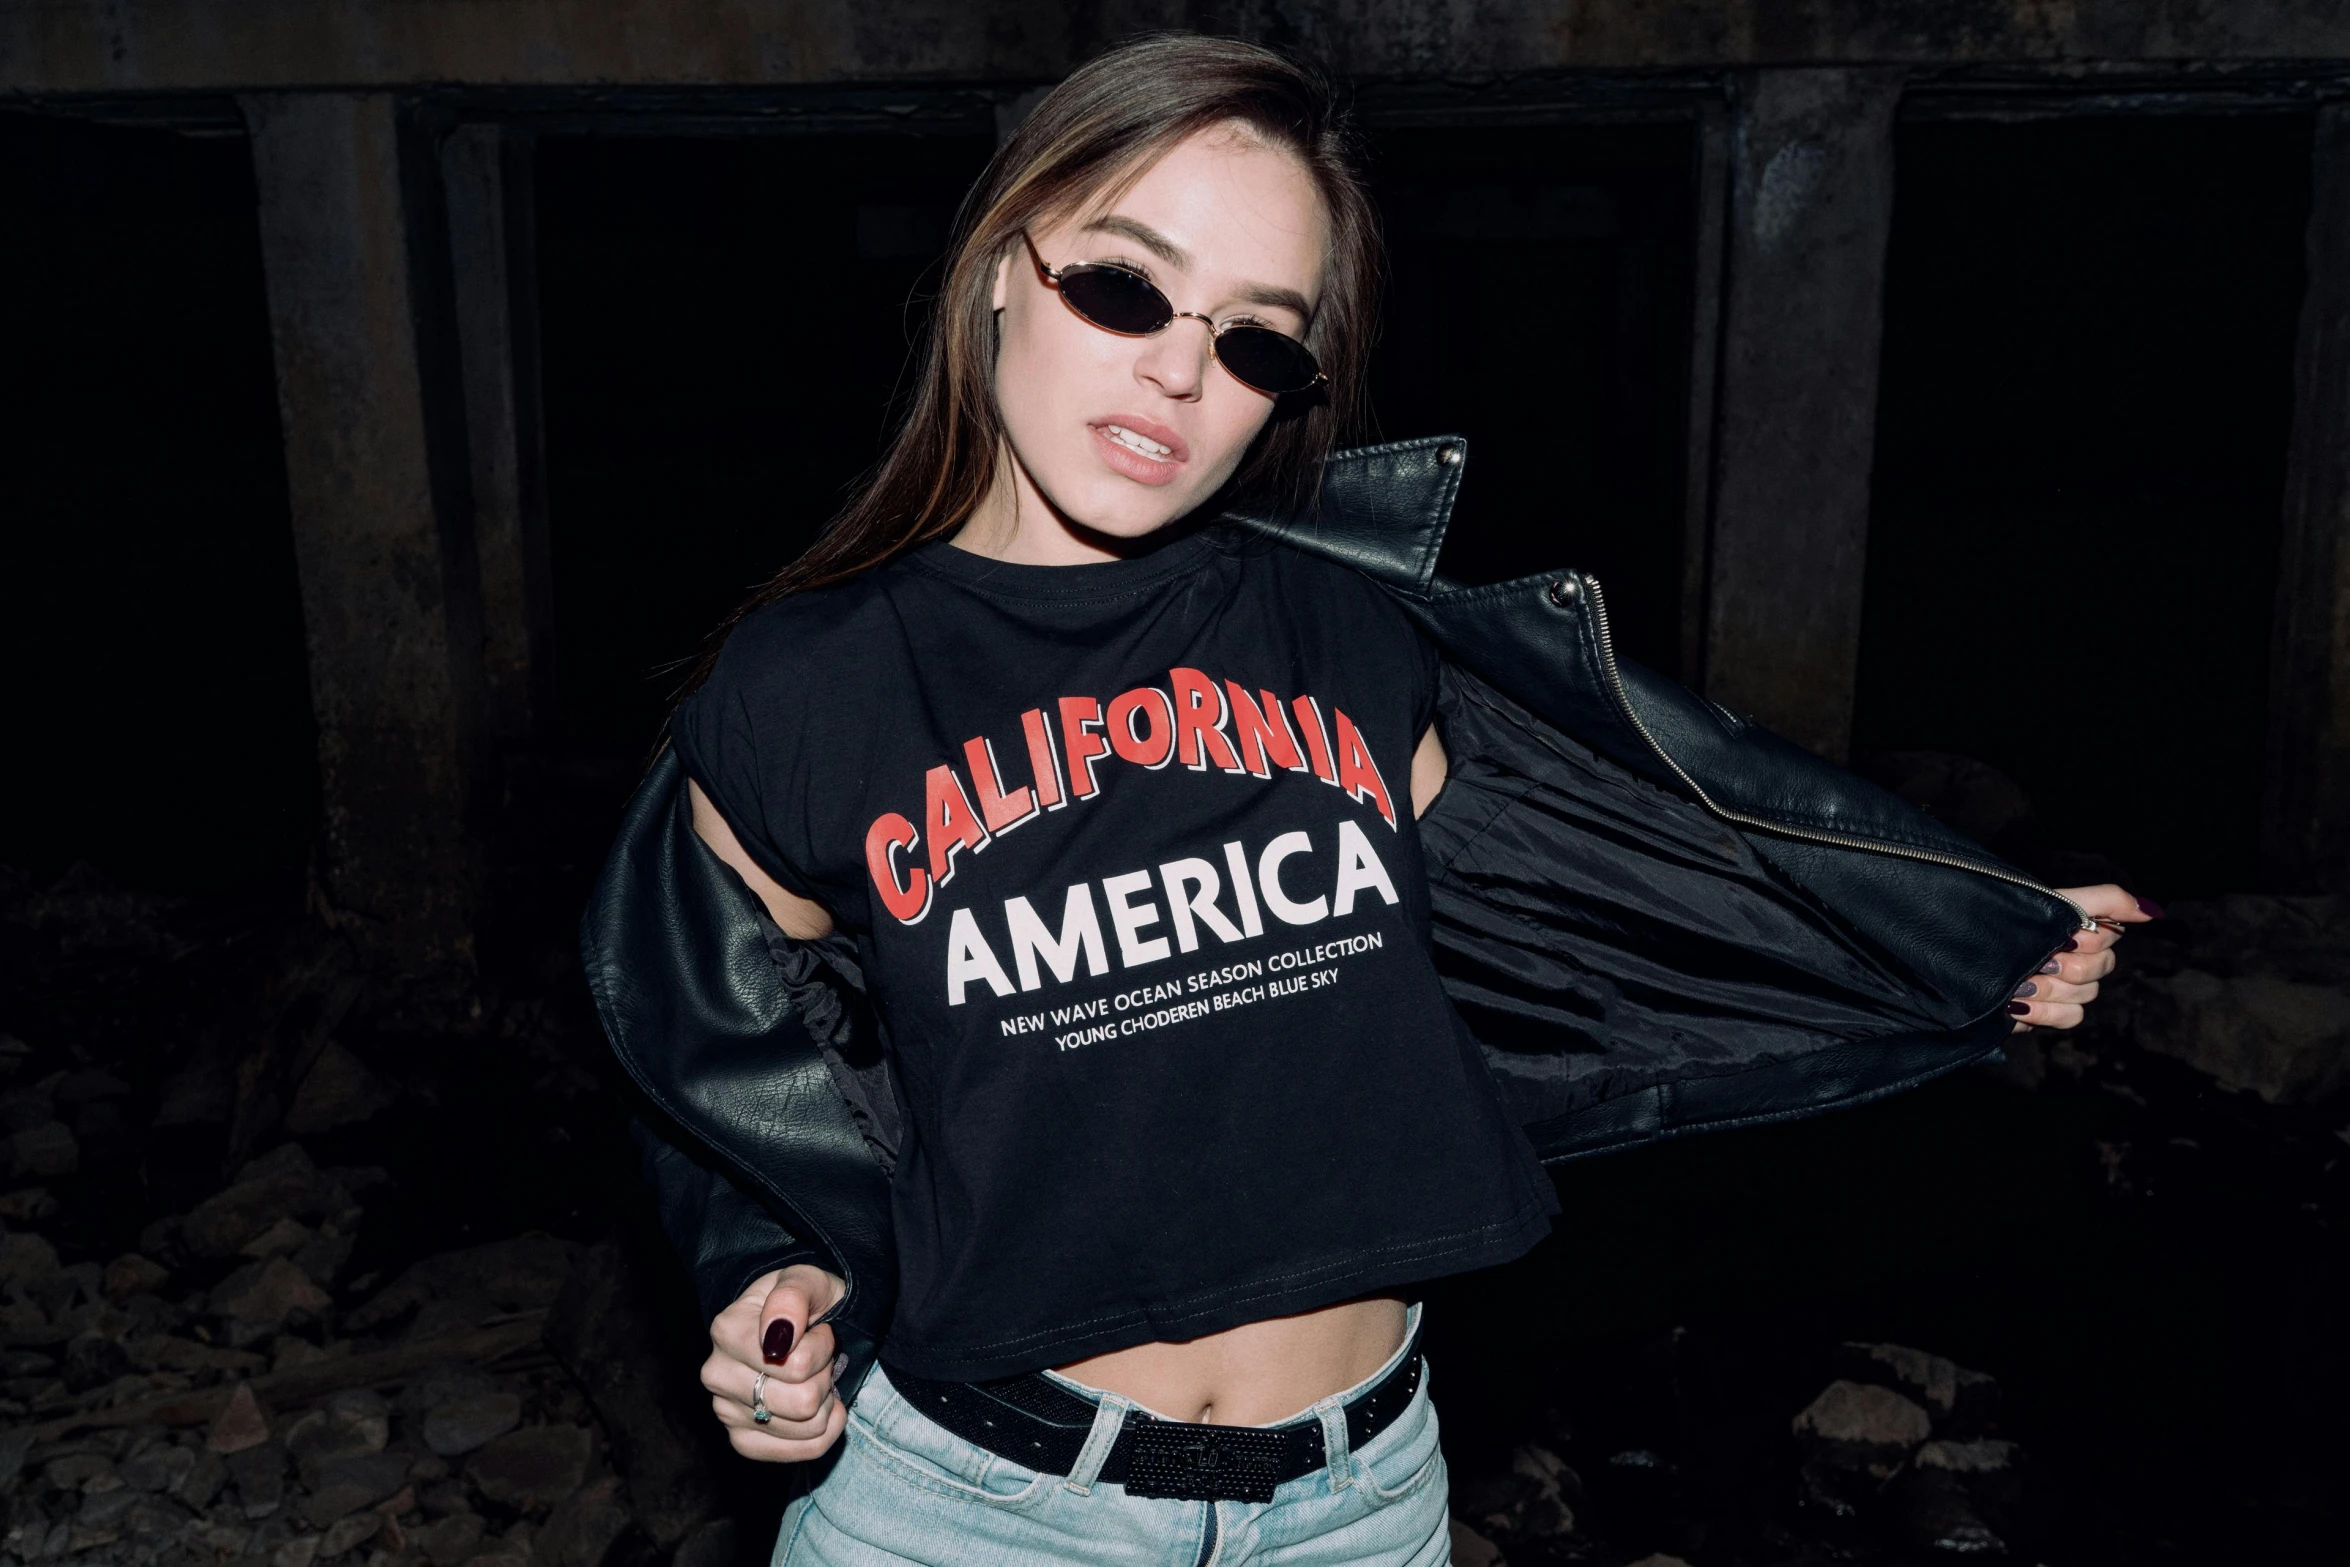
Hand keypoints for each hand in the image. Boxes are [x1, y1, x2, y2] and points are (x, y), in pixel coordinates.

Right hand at [701, 1264, 848, 1460]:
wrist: (798, 1324)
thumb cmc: (804, 1301)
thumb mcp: (807, 1280)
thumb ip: (792, 1297)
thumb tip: (777, 1336)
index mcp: (727, 1330)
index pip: (797, 1365)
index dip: (823, 1348)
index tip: (817, 1331)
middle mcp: (717, 1375)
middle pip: (803, 1402)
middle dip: (825, 1377)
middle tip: (819, 1358)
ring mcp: (725, 1412)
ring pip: (807, 1428)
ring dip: (825, 1401)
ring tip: (812, 1377)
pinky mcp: (742, 1441)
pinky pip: (801, 1452)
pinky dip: (824, 1432)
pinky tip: (819, 1408)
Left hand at [2010, 883, 2157, 1031]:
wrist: (1954, 955)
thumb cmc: (1999, 922)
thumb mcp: (2048, 902)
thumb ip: (2104, 900)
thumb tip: (2153, 910)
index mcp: (2077, 926)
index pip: (2112, 933)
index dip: (2088, 937)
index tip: (2065, 934)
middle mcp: (2075, 954)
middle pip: (2102, 967)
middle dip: (2066, 964)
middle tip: (2038, 960)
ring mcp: (2063, 985)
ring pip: (2087, 993)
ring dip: (2050, 989)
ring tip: (2019, 984)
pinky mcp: (2051, 1012)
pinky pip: (2073, 1016)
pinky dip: (2046, 1013)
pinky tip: (2019, 1006)